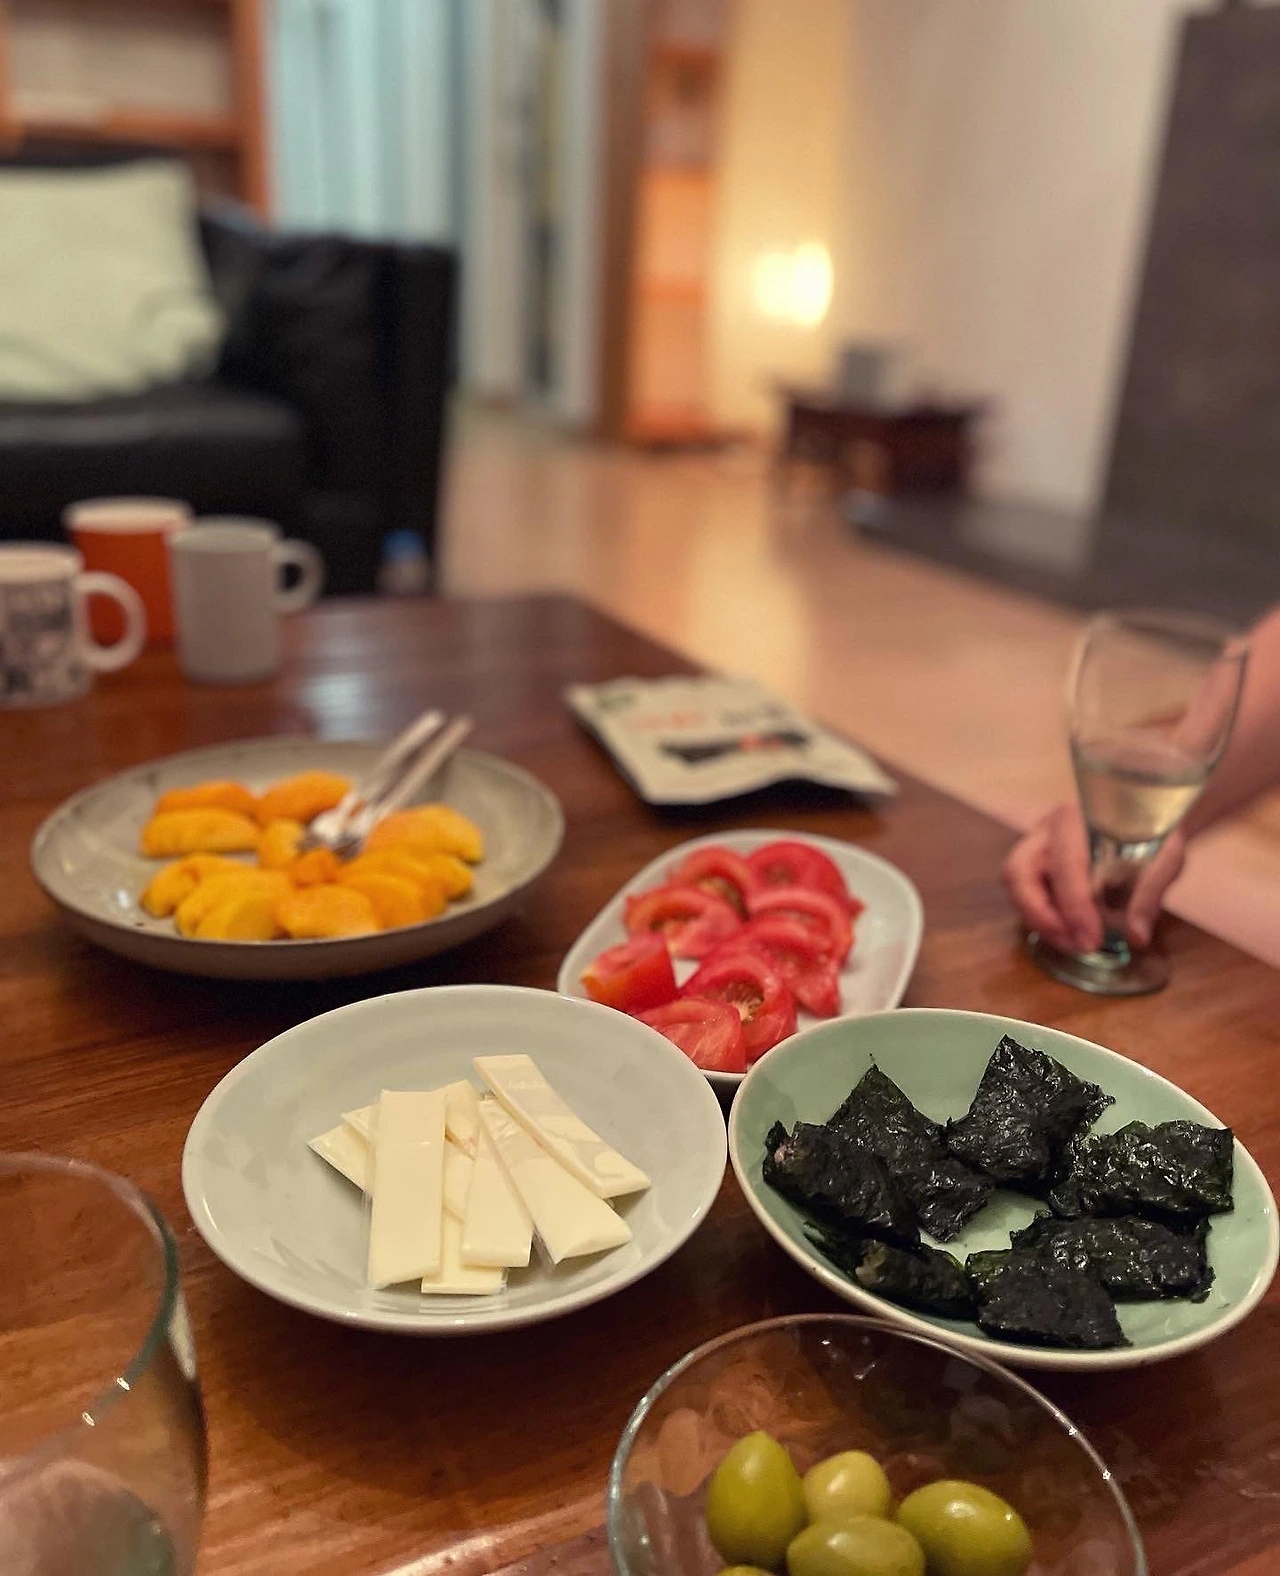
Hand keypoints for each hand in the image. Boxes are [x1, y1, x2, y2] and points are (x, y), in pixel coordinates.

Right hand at [1002, 803, 1186, 953]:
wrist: (1145, 815)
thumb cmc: (1153, 832)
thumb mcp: (1165, 858)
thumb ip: (1148, 894)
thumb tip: (1136, 937)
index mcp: (1078, 816)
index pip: (1065, 864)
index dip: (1074, 905)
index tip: (1090, 939)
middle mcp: (1047, 828)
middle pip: (1018, 870)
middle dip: (1039, 915)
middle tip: (1074, 944)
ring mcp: (1035, 845)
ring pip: (1014, 884)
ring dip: (1038, 921)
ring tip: (1073, 943)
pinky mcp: (1035, 864)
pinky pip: (1024, 894)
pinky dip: (1041, 918)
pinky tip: (1069, 933)